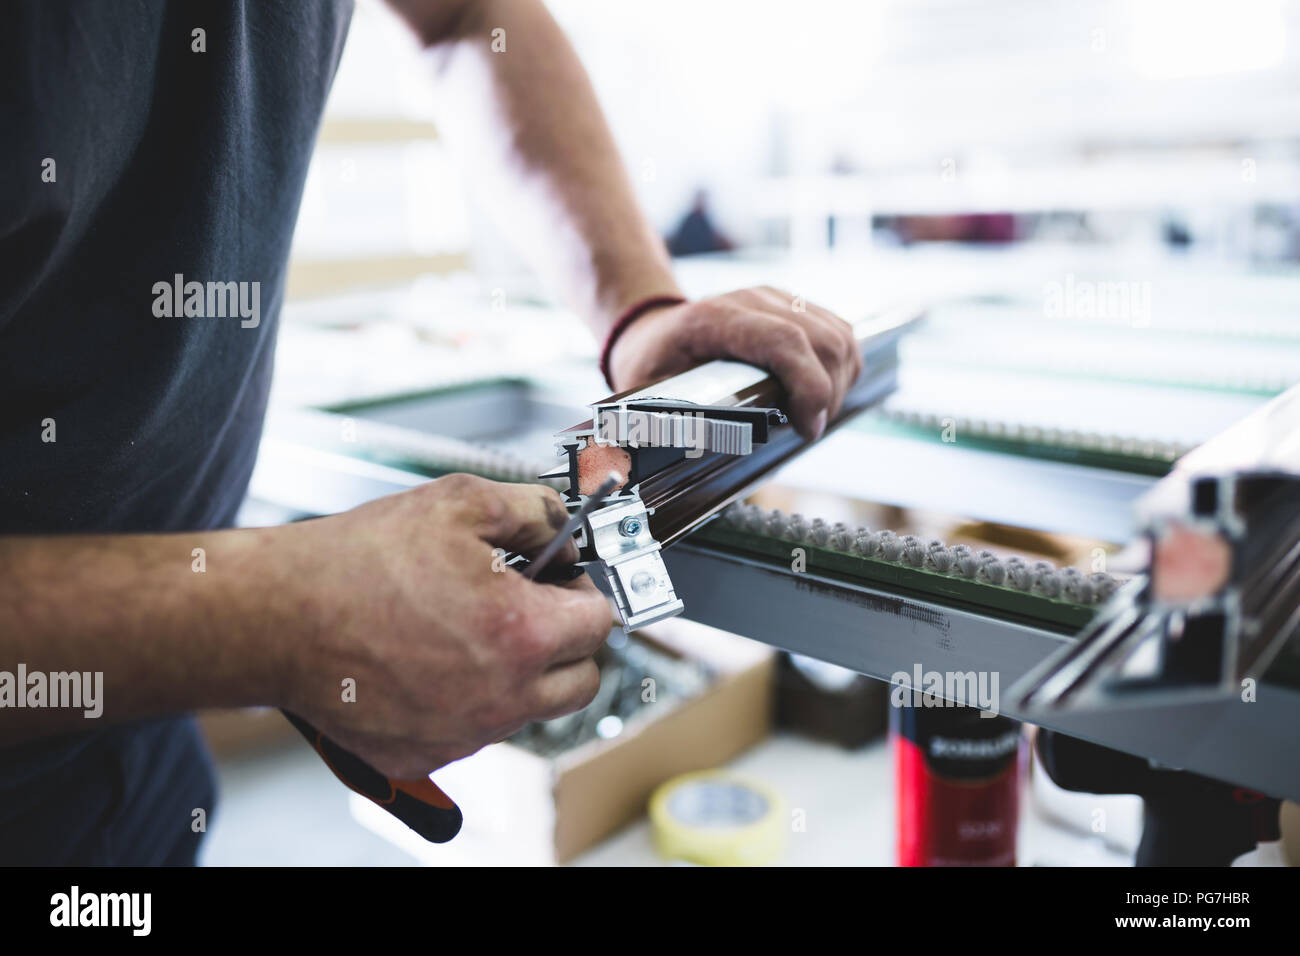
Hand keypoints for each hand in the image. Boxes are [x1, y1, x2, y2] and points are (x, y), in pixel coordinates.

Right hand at [277, 474, 611, 778]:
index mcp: (521, 634)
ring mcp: (463, 734)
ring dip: (518, 672)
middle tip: (531, 609)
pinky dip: (466, 702)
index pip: (600, 624)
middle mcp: (501, 696)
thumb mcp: (460, 501)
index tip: (561, 581)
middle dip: (567, 642)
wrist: (278, 614)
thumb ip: (534, 511)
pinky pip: (472, 733)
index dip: (584, 591)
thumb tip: (564, 530)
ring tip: (468, 628)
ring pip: (528, 709)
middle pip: (581, 681)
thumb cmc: (359, 561)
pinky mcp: (422, 756)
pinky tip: (430, 662)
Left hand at [606, 286, 862, 439]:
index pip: (783, 341)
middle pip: (823, 341)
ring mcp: (777, 299)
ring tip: (813, 415)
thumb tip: (696, 456)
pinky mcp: (794, 306)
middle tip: (807, 430)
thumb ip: (675, 422)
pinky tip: (820, 394)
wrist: (653, 330)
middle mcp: (751, 300)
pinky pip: (840, 334)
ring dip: (839, 383)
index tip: (807, 428)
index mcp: (714, 320)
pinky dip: (842, 369)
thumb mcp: (649, 395)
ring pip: (840, 337)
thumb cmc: (653, 365)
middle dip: (828, 395)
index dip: (809, 386)